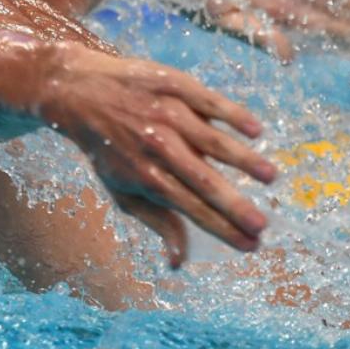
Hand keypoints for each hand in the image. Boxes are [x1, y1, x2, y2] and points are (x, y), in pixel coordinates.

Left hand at [41, 45, 275, 266]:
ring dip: (242, 159)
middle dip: (233, 205)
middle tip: (263, 225)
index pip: (190, 208)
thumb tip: (178, 263)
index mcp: (145, 176)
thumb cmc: (107, 149)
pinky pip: (209, 102)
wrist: (80, 92)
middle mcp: (157, 146)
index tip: (251, 244)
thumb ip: (156, 222)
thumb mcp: (121, 189)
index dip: (220, 228)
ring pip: (211, 140)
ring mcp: (166, 114)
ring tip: (269, 177)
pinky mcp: (173, 85)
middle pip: (202, 181)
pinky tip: (255, 131)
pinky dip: (232, 116)